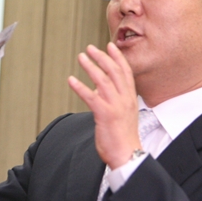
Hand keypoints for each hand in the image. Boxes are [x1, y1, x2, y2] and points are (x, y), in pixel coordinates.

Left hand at [68, 43, 140, 169]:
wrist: (127, 154)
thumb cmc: (123, 137)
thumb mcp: (123, 114)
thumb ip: (114, 99)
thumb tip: (99, 89)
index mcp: (130, 98)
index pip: (125, 72)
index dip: (117, 57)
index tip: (109, 45)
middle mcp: (124, 99)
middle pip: (114, 72)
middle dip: (102, 57)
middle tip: (90, 48)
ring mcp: (115, 106)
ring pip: (102, 80)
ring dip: (90, 67)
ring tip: (81, 57)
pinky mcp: (104, 115)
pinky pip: (90, 97)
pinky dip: (80, 87)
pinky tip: (71, 80)